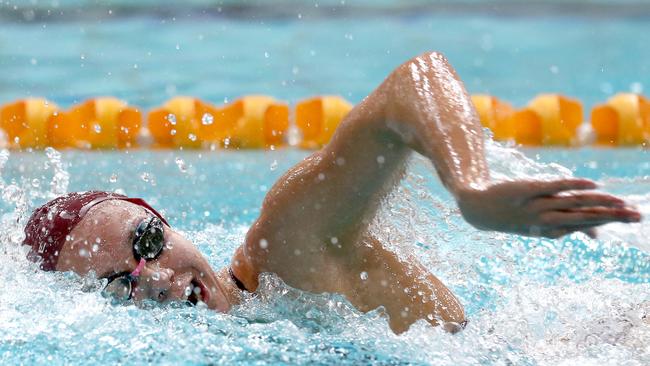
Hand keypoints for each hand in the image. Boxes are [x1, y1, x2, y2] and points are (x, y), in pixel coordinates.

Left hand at [456, 178, 640, 237]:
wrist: (477, 209)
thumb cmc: (514, 215)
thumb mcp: (540, 224)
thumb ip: (569, 224)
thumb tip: (596, 234)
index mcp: (552, 230)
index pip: (587, 224)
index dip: (610, 220)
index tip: (632, 217)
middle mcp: (547, 219)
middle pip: (585, 217)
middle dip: (612, 216)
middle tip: (637, 215)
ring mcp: (537, 205)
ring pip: (573, 204)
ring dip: (599, 203)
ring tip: (621, 203)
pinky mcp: (527, 190)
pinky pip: (553, 187)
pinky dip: (572, 186)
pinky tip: (592, 185)